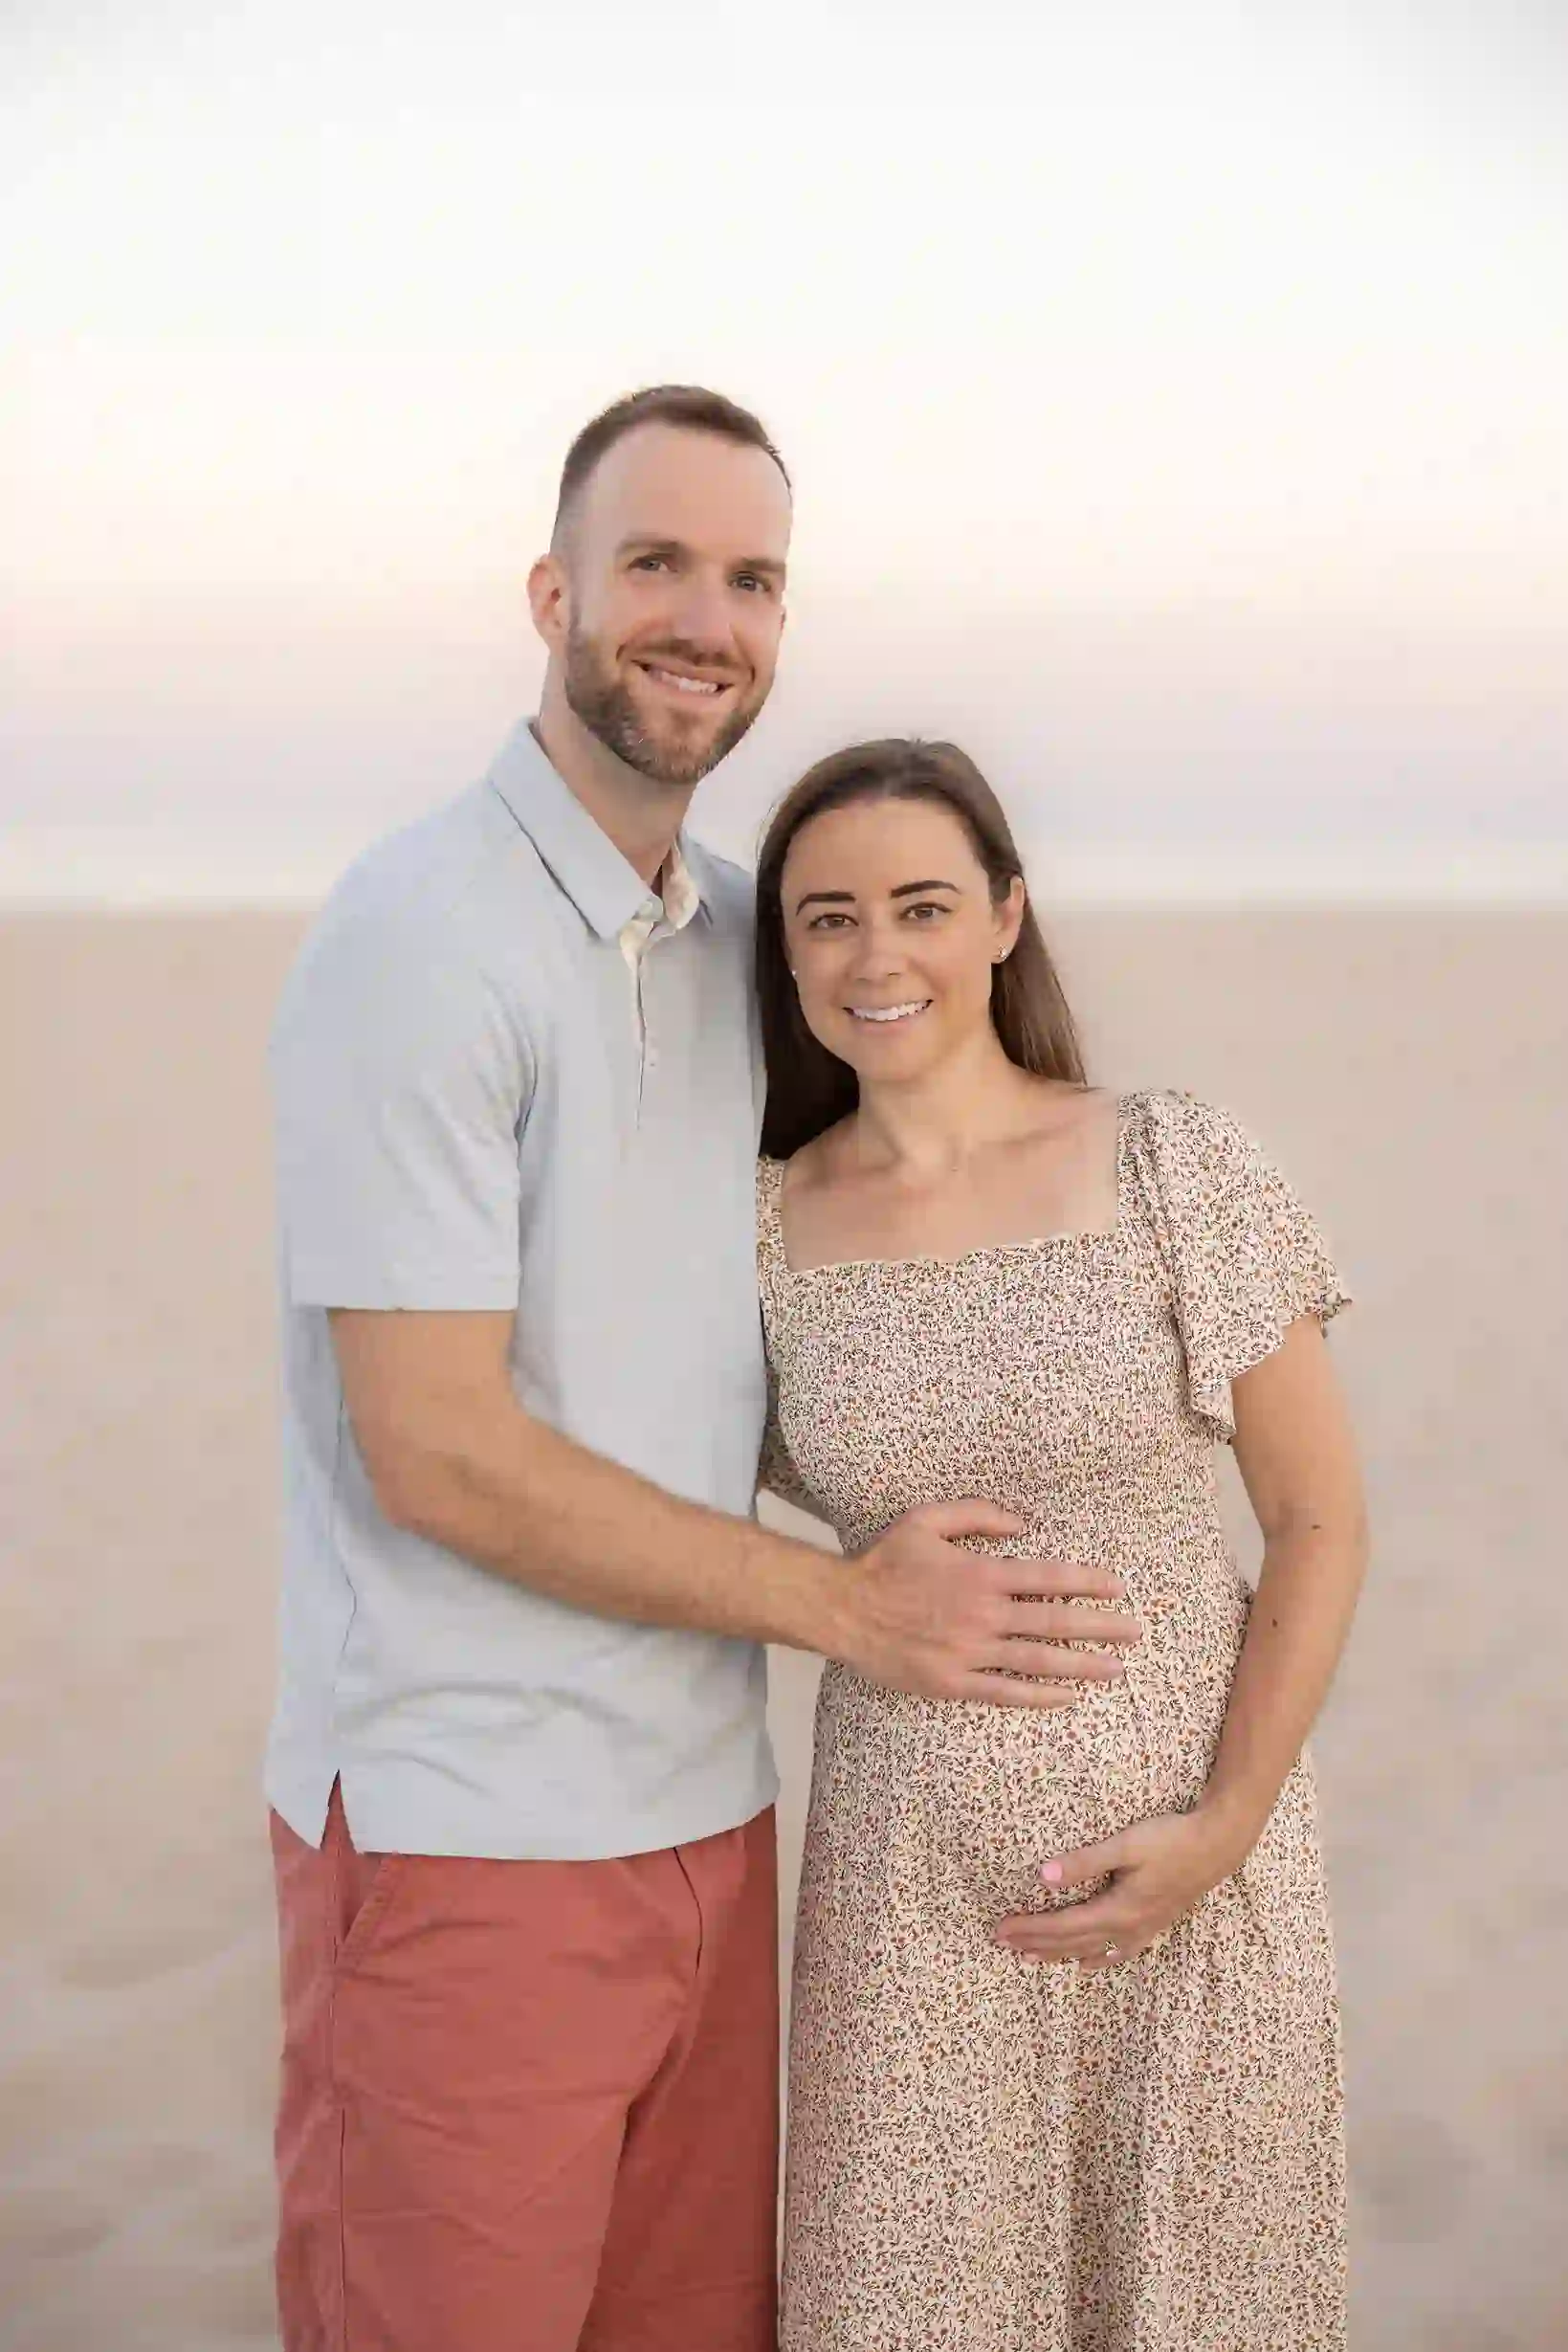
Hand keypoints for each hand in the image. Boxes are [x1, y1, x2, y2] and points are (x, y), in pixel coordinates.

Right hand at [835, 1500, 1140, 1709]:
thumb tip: (1024, 1523)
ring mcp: (969, 1652)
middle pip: (1054, 1621)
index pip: (1048, 1576)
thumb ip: (977, 1514)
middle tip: (1136, 1631)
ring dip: (1083, 1665)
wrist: (843, 1610)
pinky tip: (1070, 1696)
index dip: (1087, 1581)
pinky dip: (1041, 1695)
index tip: (1118, 1587)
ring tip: (1117, 1669)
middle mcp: (982, 1615)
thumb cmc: (885, 1562)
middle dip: (1101, 1626)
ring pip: (1038, 1660)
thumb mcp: (926, 1520)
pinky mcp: (953, 1683)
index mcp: (979, 1573)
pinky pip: (1006, 1693)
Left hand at [992, 1806, 1249, 1966]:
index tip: (1000, 1929)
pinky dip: (1097, 1960)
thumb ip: (1084, 1861)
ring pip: (1091, 1951)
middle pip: (1071, 1942)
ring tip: (1030, 1958)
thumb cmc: (1170, 1839)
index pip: (1061, 1925)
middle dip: (1035, 1943)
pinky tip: (1086, 1965)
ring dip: (1058, 1954)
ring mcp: (1142, 1930)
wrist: (1217, 1845)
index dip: (1029, 1928)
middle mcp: (1127, 1928)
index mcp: (1117, 1910)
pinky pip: (1119, 1952)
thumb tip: (1042, 1876)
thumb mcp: (1125, 1845)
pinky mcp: (1154, 1925)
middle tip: (1001, 1945)